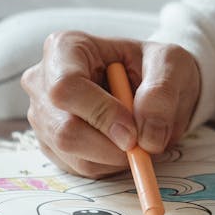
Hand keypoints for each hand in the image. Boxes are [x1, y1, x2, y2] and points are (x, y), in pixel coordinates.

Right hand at [21, 31, 199, 176]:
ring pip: (71, 153)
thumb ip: (161, 93)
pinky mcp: (50, 143)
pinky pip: (77, 167)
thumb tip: (147, 136)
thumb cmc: (156, 67)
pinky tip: (121, 144)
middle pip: (64, 129)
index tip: (134, 132)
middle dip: (111, 146)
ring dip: (114, 157)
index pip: (67, 87)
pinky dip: (108, 164)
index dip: (101, 114)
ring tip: (136, 136)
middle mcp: (43, 81)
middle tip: (143, 143)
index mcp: (66, 47)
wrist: (154, 84)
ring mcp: (42, 115)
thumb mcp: (171, 64)